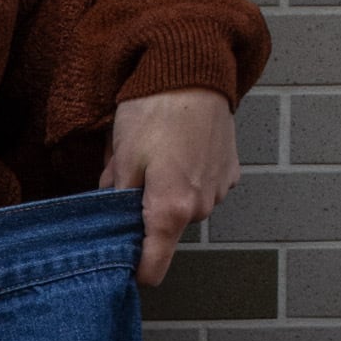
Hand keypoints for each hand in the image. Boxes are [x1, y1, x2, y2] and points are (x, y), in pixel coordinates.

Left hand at [100, 88, 239, 289]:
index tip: (120, 266)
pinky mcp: (230, 172)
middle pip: (166, 232)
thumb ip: (114, 197)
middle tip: (131, 177)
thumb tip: (110, 216)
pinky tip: (181, 147)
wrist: (195, 71)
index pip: (154, 268)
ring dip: (168, 193)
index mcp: (170, 210)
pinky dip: (189, 176)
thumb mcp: (122, 157)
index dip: (135, 270)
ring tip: (159, 155)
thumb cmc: (154, 112)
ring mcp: (220, 190)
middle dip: (145, 213)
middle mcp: (201, 208)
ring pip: (184, 208)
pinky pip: (203, 187)